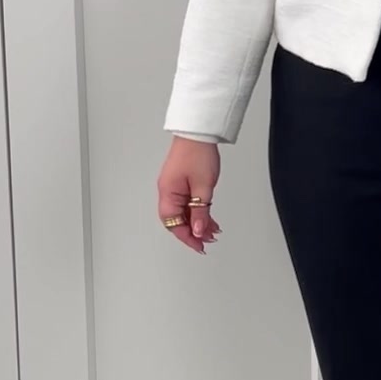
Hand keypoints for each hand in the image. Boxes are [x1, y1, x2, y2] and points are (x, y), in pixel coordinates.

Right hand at [157, 138, 221, 254]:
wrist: (198, 133)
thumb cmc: (197, 153)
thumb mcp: (204, 187)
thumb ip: (200, 212)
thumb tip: (197, 230)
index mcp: (168, 193)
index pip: (174, 224)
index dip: (187, 237)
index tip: (200, 246)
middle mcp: (167, 191)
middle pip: (177, 220)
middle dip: (193, 232)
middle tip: (208, 239)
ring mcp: (173, 187)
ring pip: (183, 212)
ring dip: (197, 222)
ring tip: (212, 230)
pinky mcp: (181, 182)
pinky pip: (187, 203)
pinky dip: (197, 212)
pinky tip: (208, 218)